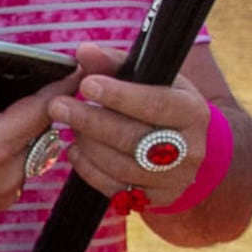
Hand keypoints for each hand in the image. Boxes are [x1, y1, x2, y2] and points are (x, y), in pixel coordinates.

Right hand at [0, 7, 74, 233]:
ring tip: (15, 107)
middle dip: (41, 107)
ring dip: (28, 132)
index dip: (61, 85)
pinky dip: (15, 153)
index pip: (44, 109)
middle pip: (44, 132)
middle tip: (39, 81)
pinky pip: (20, 173)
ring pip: (34, 154)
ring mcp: (2, 195)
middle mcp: (6, 176)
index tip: (76, 66)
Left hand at [41, 56, 210, 202]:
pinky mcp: (154, 199)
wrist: (193, 150)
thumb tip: (83, 51)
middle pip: (133, 138)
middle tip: (59, 106)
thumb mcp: (151, 79)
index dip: (120, 95)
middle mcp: (188, 149)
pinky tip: (74, 151)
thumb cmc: (164, 104)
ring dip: (87, 145)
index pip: (155, 104)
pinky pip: (115, 189)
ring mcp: (173, 178)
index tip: (86, 84)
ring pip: (121, 166)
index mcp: (191, 111)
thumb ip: (115, 63)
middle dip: (91, 120)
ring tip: (69, 126)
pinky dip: (89, 169)